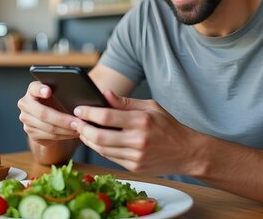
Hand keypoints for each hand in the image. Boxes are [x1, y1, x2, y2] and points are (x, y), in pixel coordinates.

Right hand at [17, 81, 79, 145]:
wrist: (48, 118)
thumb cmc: (55, 101)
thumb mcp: (57, 94)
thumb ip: (61, 92)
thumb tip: (79, 96)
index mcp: (32, 90)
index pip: (34, 88)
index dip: (40, 90)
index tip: (48, 91)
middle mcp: (25, 104)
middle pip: (43, 113)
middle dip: (63, 120)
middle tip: (78, 122)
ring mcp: (26, 119)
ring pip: (48, 127)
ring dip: (66, 130)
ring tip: (79, 129)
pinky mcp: (30, 132)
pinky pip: (49, 136)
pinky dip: (64, 136)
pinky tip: (73, 134)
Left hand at [73, 91, 202, 174]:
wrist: (187, 152)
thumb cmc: (168, 126)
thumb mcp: (150, 107)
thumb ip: (125, 102)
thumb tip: (104, 94)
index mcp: (142, 121)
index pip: (107, 116)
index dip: (88, 112)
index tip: (79, 109)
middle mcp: (138, 140)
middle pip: (99, 136)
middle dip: (83, 129)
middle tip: (75, 122)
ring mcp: (136, 157)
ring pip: (102, 149)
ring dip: (88, 140)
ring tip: (82, 131)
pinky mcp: (135, 168)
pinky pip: (110, 158)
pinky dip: (100, 149)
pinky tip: (96, 141)